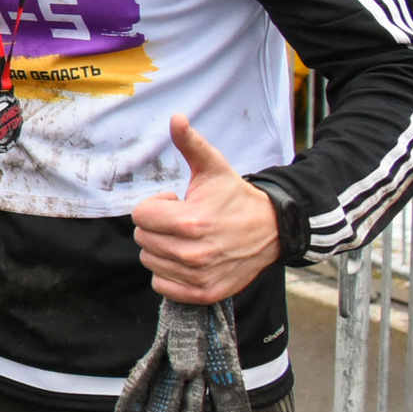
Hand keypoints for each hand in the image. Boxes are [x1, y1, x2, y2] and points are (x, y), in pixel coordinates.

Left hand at [131, 115, 282, 302]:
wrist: (272, 231)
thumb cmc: (235, 198)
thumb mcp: (213, 168)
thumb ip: (190, 143)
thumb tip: (176, 118)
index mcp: (190, 222)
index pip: (140, 216)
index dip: (156, 206)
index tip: (177, 203)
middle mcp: (192, 253)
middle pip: (143, 238)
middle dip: (158, 226)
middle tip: (184, 221)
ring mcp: (197, 277)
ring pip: (150, 261)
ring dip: (162, 249)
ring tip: (188, 238)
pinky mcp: (202, 294)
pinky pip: (161, 285)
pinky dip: (168, 273)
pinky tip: (188, 258)